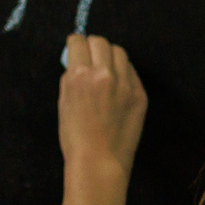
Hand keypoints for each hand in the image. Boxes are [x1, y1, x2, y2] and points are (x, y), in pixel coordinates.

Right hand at [59, 35, 146, 173]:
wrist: (99, 161)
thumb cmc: (75, 137)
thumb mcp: (64, 103)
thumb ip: (71, 78)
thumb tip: (76, 62)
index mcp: (80, 75)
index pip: (79, 42)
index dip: (75, 43)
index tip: (75, 46)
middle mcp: (104, 74)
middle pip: (101, 42)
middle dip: (92, 45)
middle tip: (90, 55)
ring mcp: (125, 83)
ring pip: (119, 52)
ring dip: (109, 55)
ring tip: (105, 67)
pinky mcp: (140, 93)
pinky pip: (131, 71)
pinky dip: (123, 72)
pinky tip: (117, 84)